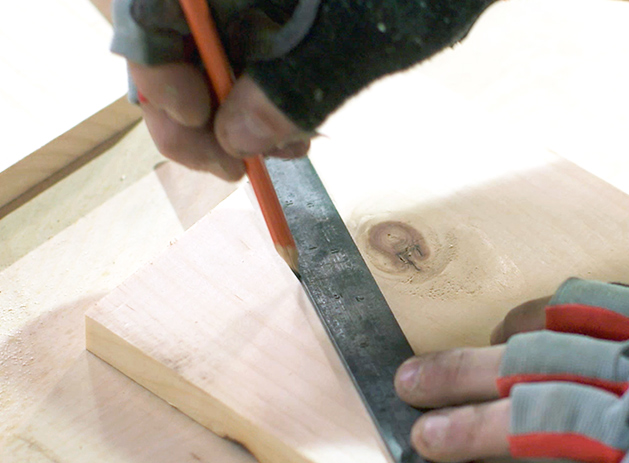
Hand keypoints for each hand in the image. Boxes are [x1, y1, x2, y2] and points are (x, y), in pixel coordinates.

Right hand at [111, 0, 496, 178]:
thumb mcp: (366, 32)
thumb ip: (298, 83)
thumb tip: (236, 139)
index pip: (149, 10)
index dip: (157, 70)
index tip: (200, 125)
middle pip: (168, 37)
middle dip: (194, 108)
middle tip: (234, 167)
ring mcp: (254, 1)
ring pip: (208, 55)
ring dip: (231, 115)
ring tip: (280, 153)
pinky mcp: (277, 15)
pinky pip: (247, 59)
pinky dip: (262, 103)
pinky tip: (294, 134)